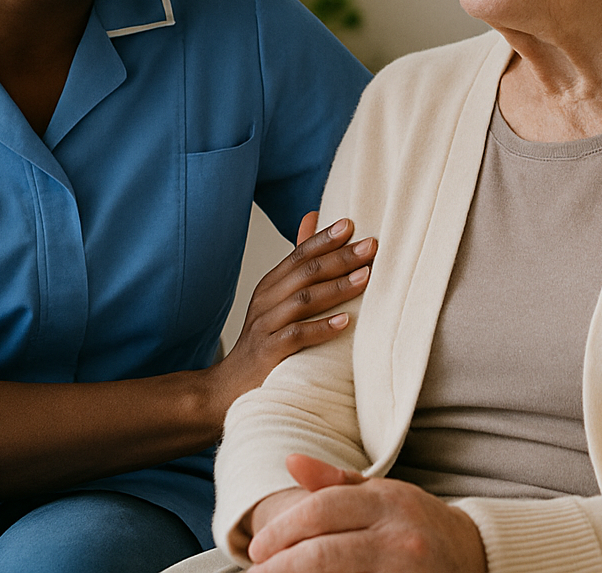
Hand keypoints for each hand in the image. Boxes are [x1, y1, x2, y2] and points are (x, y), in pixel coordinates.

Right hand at [206, 213, 374, 417]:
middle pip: (305, 272)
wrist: (231, 385)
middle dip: (340, 257)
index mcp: (271, 284)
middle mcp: (266, 300)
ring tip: (365, 278)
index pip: (299, 254)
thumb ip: (298, 264)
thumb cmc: (266, 339)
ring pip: (303, 300)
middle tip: (370, 246)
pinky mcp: (268, 351)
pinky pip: (296, 336)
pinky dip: (321, 328)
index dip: (324, 238)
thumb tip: (312, 217)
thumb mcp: (279, 300)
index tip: (351, 224)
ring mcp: (265, 325)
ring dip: (336, 288)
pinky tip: (344, 322)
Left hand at [247, 454, 486, 572]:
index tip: (258, 549)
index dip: (283, 530)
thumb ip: (334, 481)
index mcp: (387, 501)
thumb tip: (291, 461)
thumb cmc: (417, 523)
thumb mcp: (382, 493)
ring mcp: (405, 571)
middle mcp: (398, 537)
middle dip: (282, 566)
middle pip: (324, 552)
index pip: (322, 509)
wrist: (473, 555)